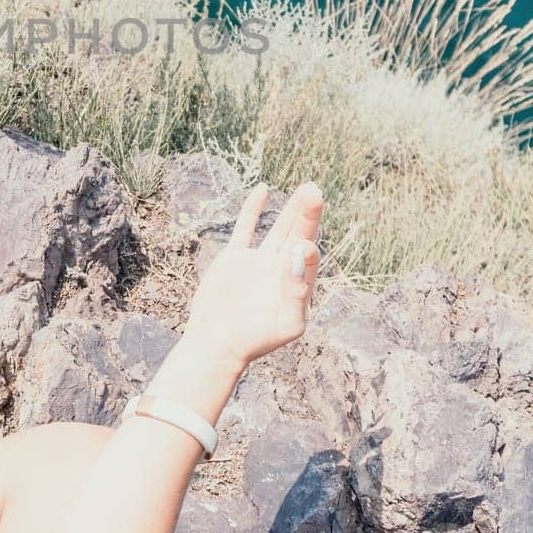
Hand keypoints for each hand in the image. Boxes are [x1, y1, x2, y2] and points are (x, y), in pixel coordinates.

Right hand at [183, 183, 323, 367]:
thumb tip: (301, 252)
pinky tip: (264, 189)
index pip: (309, 257)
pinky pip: (246, 228)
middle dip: (308, 214)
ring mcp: (259, 262)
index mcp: (298, 285)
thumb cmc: (256, 340)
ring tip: (307, 188)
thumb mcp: (287, 322)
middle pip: (299, 235)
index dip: (308, 246)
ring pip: (279, 228)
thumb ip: (298, 290)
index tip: (303, 245)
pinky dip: (253, 209)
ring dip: (292, 209)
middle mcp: (281, 270)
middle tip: (315, 190)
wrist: (217, 345)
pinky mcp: (235, 258)